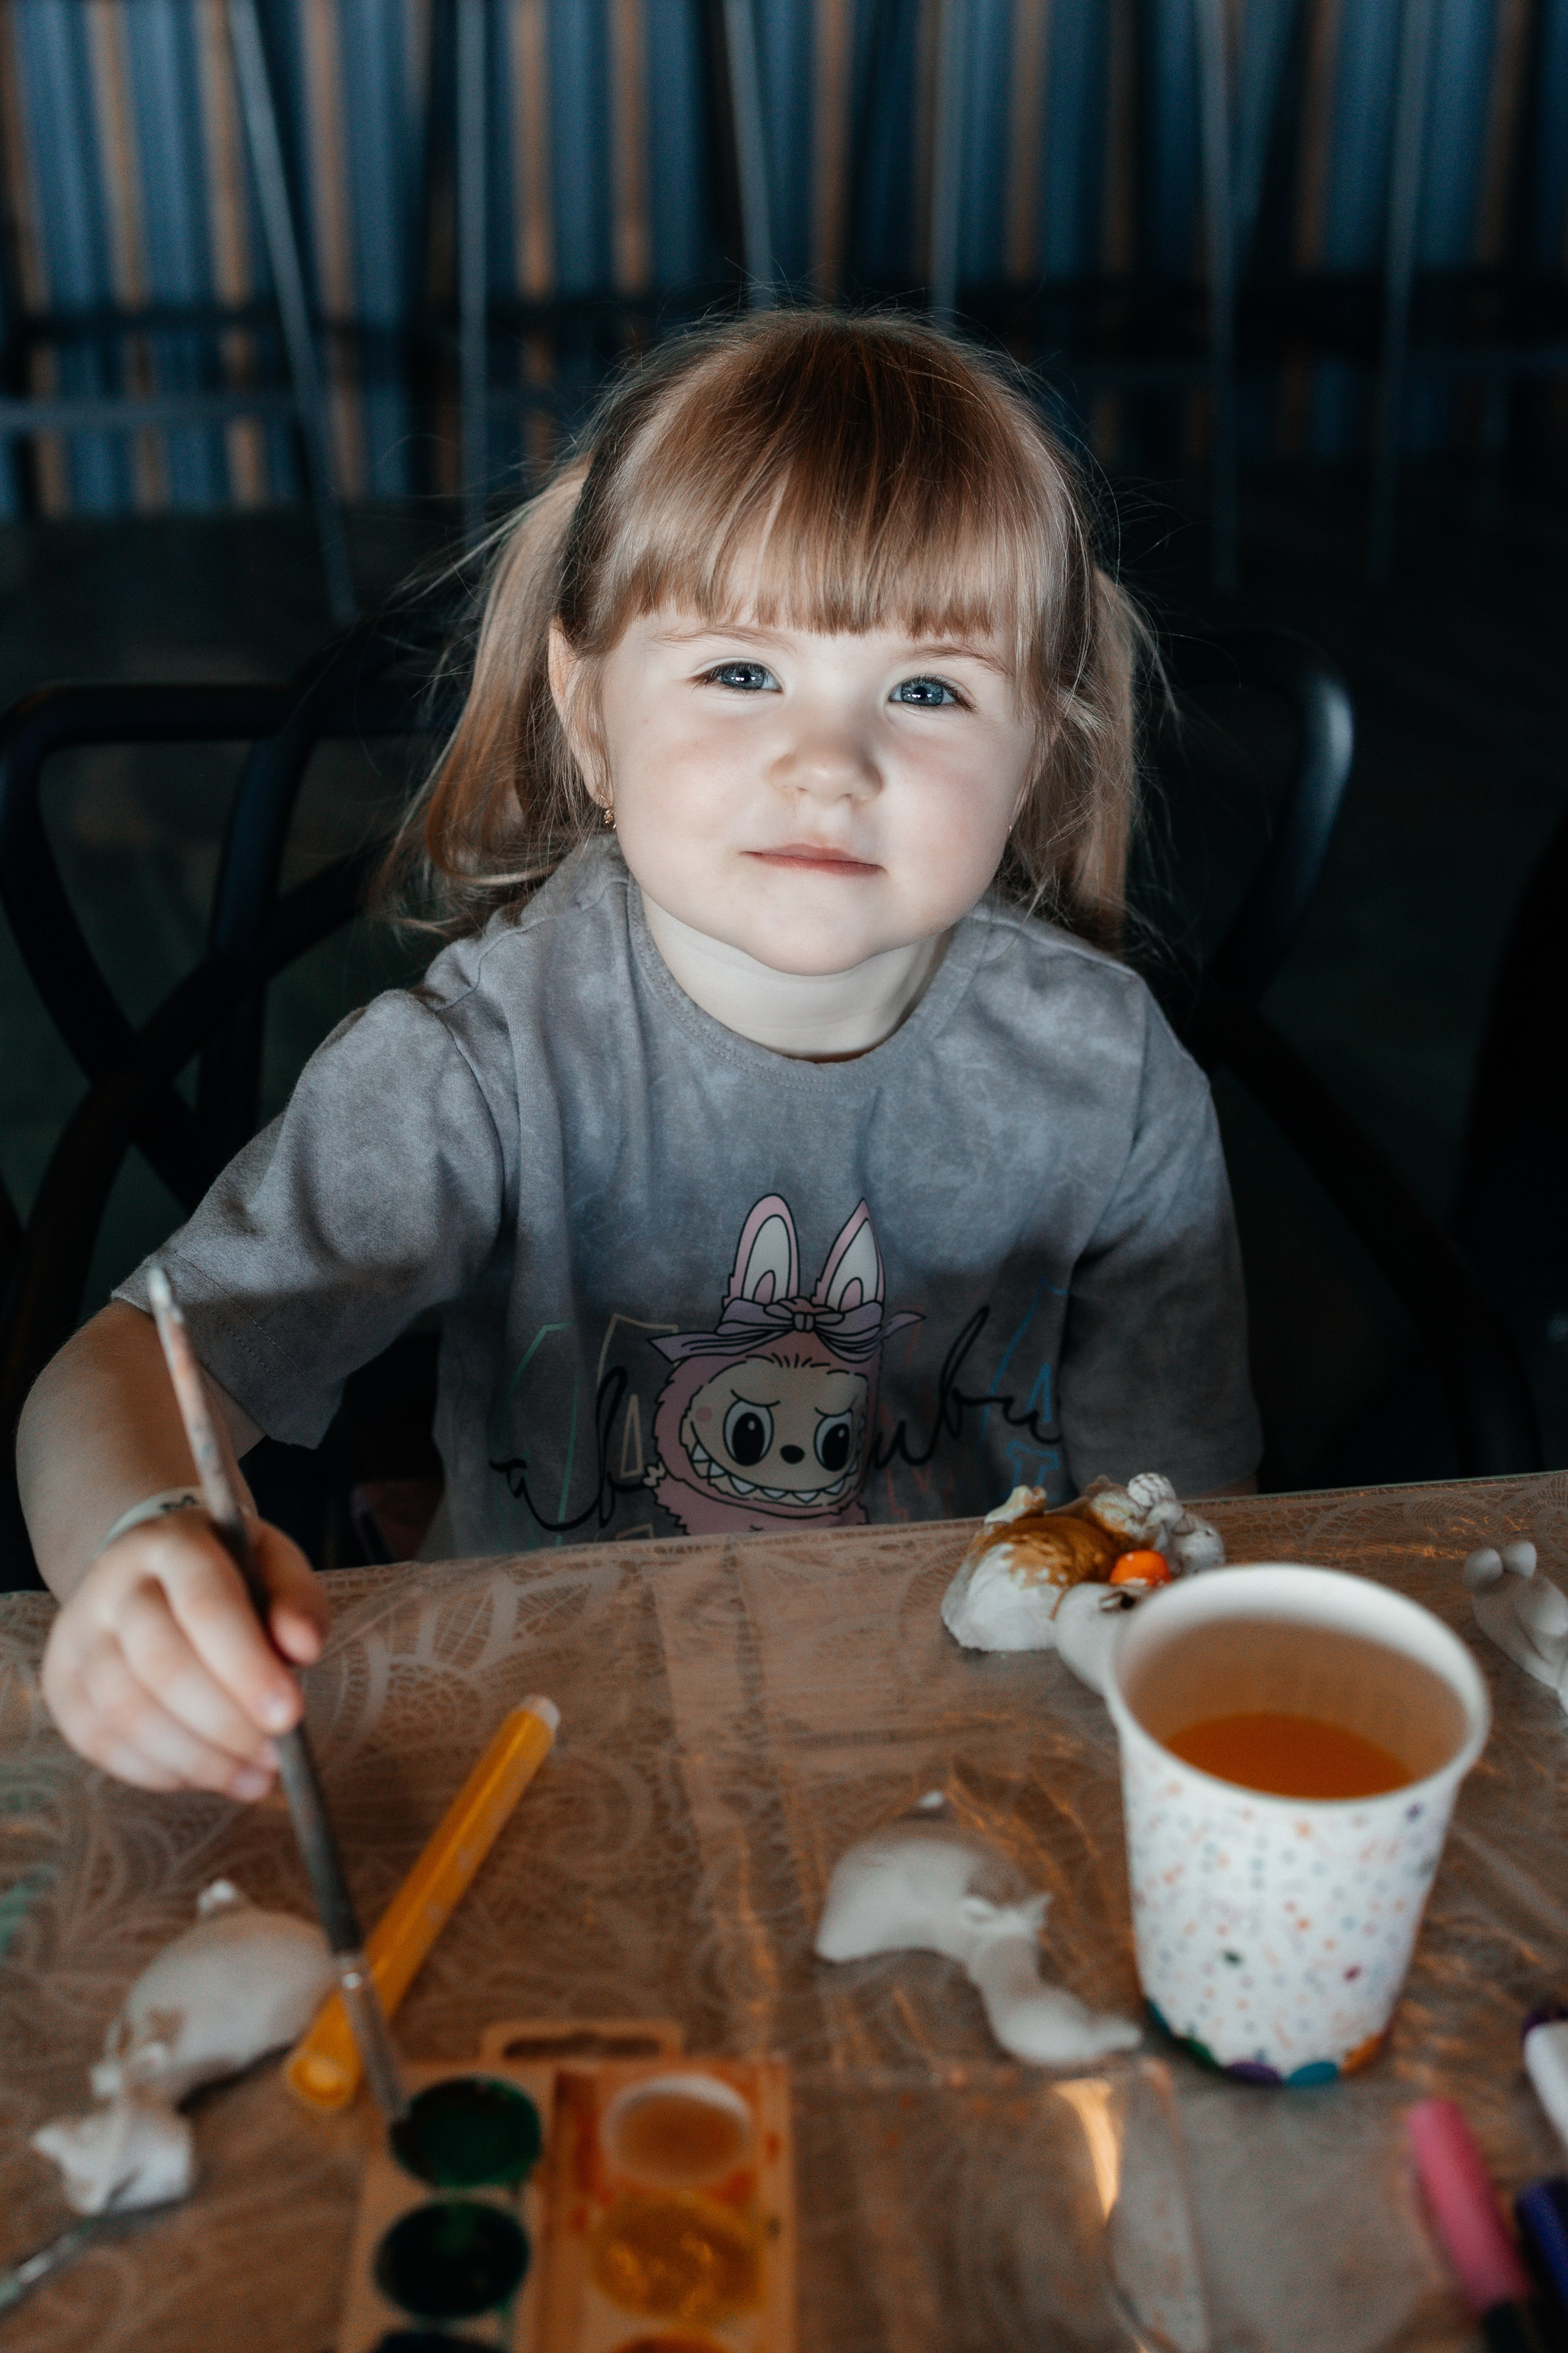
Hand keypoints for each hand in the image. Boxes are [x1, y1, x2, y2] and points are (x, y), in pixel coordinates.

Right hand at [40, 1512, 330, 1798]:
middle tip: (273, 1759)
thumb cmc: (226, 1573)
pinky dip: (154, 1771)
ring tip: (250, 1779)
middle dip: (224, 1724)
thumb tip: (303, 1649)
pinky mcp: (58, 1681)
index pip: (206, 1604)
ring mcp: (76, 1633)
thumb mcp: (274, 1565)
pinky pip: (97, 1740)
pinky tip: (202, 1777)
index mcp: (174, 1544)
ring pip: (125, 1710)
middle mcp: (114, 1585)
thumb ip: (297, 1602)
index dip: (246, 1667)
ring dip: (194, 1758)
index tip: (289, 1717)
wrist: (148, 1566)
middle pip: (161, 1663)